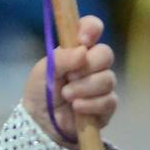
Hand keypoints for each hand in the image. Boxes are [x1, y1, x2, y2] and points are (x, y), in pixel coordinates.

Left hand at [22, 15, 116, 145]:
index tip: (83, 40)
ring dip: (84, 88)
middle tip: (69, 76)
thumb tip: (82, 51)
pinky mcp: (107, 105)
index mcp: (77, 49)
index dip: (91, 29)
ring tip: (67, 96)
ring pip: (107, 79)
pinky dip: (90, 104)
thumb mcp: (43, 71)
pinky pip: (108, 100)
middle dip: (87, 66)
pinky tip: (76, 108)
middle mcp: (93, 64)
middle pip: (106, 54)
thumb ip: (61, 58)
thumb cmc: (41, 91)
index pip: (92, 28)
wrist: (41, 121)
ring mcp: (102, 84)